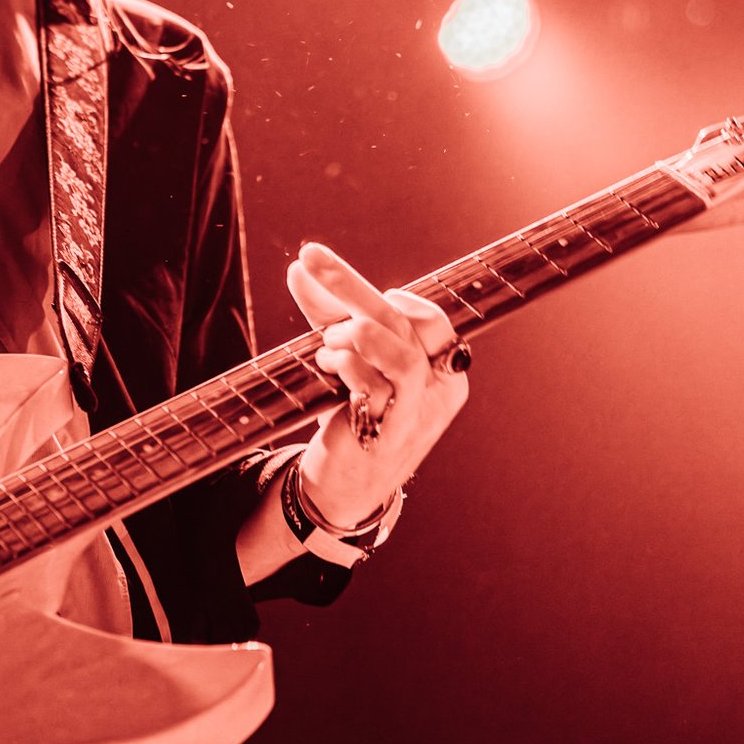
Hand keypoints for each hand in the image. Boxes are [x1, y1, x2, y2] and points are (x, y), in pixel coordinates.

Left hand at [284, 242, 468, 529]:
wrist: (344, 483)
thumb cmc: (353, 412)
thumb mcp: (347, 357)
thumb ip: (329, 315)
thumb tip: (300, 268)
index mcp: (443, 369)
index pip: (431, 319)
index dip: (392, 294)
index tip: (345, 283)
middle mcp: (439, 392)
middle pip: (406, 325)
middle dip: (352, 286)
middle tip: (311, 259)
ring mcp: (416, 416)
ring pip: (401, 356)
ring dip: (355, 336)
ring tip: (327, 342)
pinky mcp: (387, 438)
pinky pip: (374, 390)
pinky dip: (347, 367)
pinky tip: (329, 367)